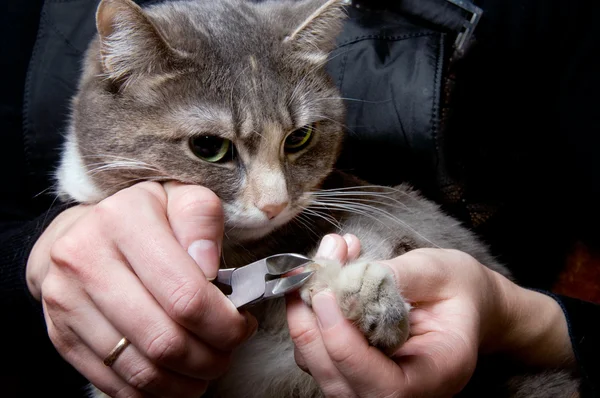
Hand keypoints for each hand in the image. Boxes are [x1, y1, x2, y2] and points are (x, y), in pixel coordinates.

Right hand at [26, 182, 256, 397]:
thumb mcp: (179, 198)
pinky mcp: (60, 335)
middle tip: (228, 352)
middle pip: (164, 339)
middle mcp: (85, 259)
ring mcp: (68, 302)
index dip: (224, 323)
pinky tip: (175, 381)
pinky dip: (152, 392)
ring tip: (207, 370)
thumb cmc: (144, 217)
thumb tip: (208, 267)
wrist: (79, 235)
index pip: (186, 295)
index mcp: (123, 221)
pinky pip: (112, 383)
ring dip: (185, 381)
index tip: (242, 324)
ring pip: (140, 369)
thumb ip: (202, 219)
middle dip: (210, 357)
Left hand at [287, 239, 574, 397]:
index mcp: (438, 374)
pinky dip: (310, 316)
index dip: (346, 345)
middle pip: (341, 382)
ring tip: (318, 266)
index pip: (385, 385)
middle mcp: (404, 391)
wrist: (464, 300)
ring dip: (306, 316)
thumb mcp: (441, 272)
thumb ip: (400, 276)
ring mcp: (374, 383)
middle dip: (313, 328)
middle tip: (307, 276)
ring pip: (321, 368)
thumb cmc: (458, 290)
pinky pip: (318, 353)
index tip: (325, 297)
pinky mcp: (352, 367)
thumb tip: (352, 278)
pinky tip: (322, 277)